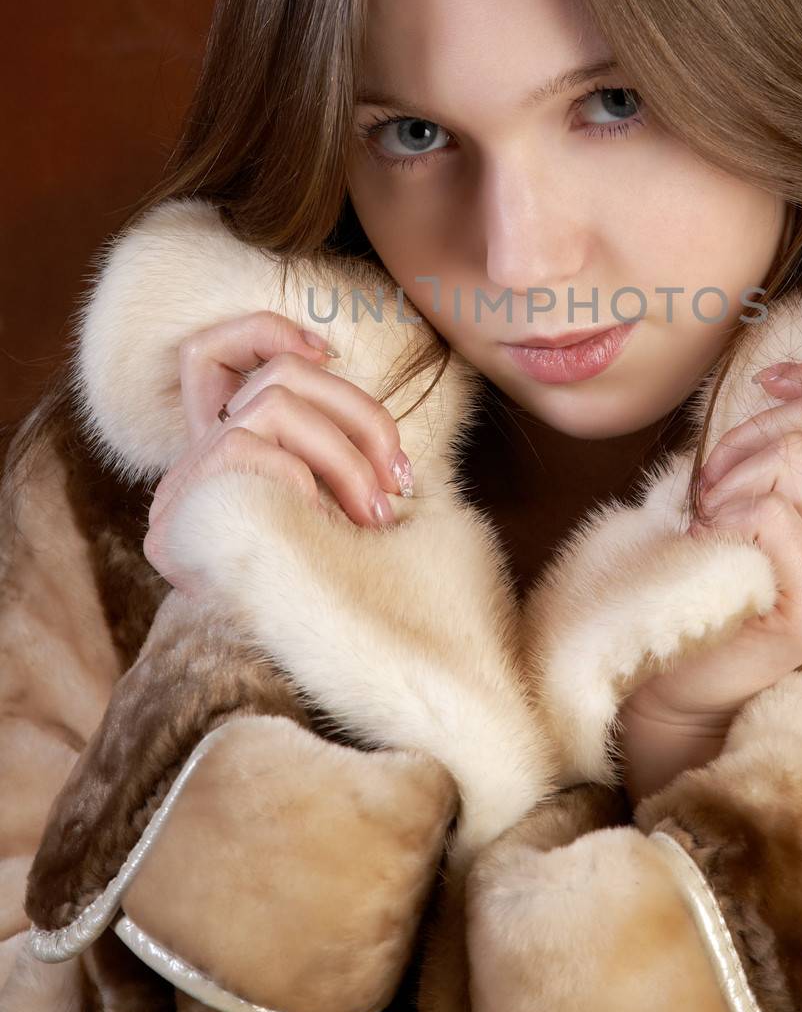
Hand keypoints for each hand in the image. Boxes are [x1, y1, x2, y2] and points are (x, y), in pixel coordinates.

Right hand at [143, 310, 414, 595]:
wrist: (288, 680)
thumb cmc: (333, 602)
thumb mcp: (343, 524)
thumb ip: (342, 471)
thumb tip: (395, 450)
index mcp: (231, 456)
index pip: (205, 357)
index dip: (260, 331)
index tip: (328, 351)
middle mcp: (200, 460)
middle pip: (276, 376)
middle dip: (357, 414)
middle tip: (401, 480)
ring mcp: (189, 480)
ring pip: (274, 402)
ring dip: (343, 453)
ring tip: (377, 514)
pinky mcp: (190, 501)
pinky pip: (256, 449)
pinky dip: (306, 479)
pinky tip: (325, 526)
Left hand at [623, 357, 801, 727]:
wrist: (690, 670)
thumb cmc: (721, 571)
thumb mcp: (767, 500)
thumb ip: (793, 453)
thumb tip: (781, 381)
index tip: (773, 381)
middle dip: (755, 432)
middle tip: (715, 473)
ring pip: (798, 465)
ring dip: (733, 476)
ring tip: (708, 510)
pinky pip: (772, 516)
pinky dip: (725, 514)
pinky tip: (708, 538)